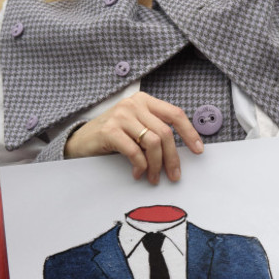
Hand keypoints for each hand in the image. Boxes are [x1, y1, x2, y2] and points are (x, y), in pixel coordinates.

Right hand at [64, 91, 203, 183]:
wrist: (80, 140)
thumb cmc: (112, 136)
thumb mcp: (136, 126)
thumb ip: (155, 131)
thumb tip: (180, 152)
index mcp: (144, 101)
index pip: (175, 114)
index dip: (189, 132)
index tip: (198, 150)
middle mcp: (134, 104)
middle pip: (165, 133)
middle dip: (173, 158)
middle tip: (174, 175)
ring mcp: (121, 115)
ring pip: (153, 143)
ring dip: (157, 165)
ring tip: (154, 178)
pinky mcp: (110, 130)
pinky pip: (135, 152)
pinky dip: (140, 166)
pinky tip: (138, 173)